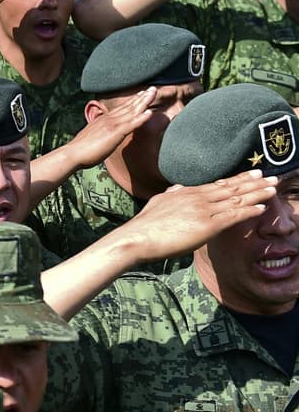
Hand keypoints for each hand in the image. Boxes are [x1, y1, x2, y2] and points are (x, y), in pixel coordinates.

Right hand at [65, 88, 155, 168]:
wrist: (73, 153)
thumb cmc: (81, 149)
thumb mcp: (92, 136)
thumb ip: (100, 133)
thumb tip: (103, 135)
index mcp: (103, 120)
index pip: (121, 108)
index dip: (132, 101)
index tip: (141, 94)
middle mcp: (109, 119)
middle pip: (128, 106)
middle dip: (141, 97)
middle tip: (152, 88)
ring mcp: (112, 125)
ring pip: (132, 111)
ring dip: (144, 102)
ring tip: (154, 92)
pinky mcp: (115, 133)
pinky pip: (131, 124)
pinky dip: (141, 118)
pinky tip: (150, 112)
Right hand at [118, 169, 276, 261]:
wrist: (138, 237)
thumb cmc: (146, 225)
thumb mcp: (159, 202)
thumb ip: (171, 195)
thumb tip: (178, 188)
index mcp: (187, 192)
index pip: (218, 184)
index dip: (237, 179)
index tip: (251, 174)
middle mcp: (198, 197)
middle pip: (231, 188)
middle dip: (253, 182)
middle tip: (271, 176)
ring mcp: (204, 210)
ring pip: (236, 200)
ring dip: (257, 194)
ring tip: (273, 188)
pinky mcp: (208, 225)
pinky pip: (234, 216)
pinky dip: (250, 211)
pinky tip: (262, 208)